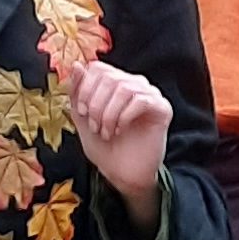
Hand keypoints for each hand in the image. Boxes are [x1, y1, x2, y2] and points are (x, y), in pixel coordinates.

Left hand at [68, 56, 172, 212]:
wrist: (121, 174)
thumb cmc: (104, 147)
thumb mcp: (82, 118)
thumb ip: (77, 92)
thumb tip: (76, 66)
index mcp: (115, 84)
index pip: (98, 68)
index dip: (85, 88)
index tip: (82, 112)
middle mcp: (134, 84)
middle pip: (110, 77)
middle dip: (96, 103)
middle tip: (95, 126)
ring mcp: (150, 95)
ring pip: (124, 87)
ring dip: (109, 113)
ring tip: (106, 132)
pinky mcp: (162, 108)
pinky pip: (141, 100)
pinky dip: (124, 116)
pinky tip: (120, 130)